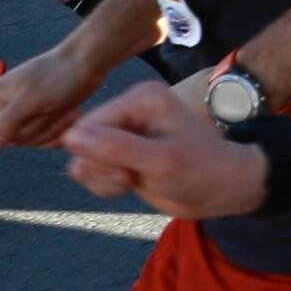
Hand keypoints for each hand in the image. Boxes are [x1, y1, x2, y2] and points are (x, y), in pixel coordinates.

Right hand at [0, 37, 99, 151]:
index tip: (44, 106)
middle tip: (56, 105)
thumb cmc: (58, 76)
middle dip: (42, 127)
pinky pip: (43, 137)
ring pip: (33, 140)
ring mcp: (16, 114)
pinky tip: (70, 114)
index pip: (2, 136)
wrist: (83, 63)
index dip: (27, 127)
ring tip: (65, 108)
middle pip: (17, 139)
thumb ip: (8, 123)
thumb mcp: (32, 100)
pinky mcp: (32, 117)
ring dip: (54, 127)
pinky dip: (60, 129)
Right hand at [60, 79, 264, 215]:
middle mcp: (127, 110)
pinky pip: (91, 170)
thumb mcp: (160, 161)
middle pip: (80, 143)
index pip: (87, 126)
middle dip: (102, 169)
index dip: (98, 156)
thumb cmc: (200, 171)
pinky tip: (131, 184)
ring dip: (103, 179)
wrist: (221, 190)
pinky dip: (106, 185)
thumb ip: (115, 148)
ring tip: (133, 181)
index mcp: (138, 99)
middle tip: (132, 178)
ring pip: (82, 160)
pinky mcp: (120, 152)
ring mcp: (122, 132)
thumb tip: (69, 137)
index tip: (128, 172)